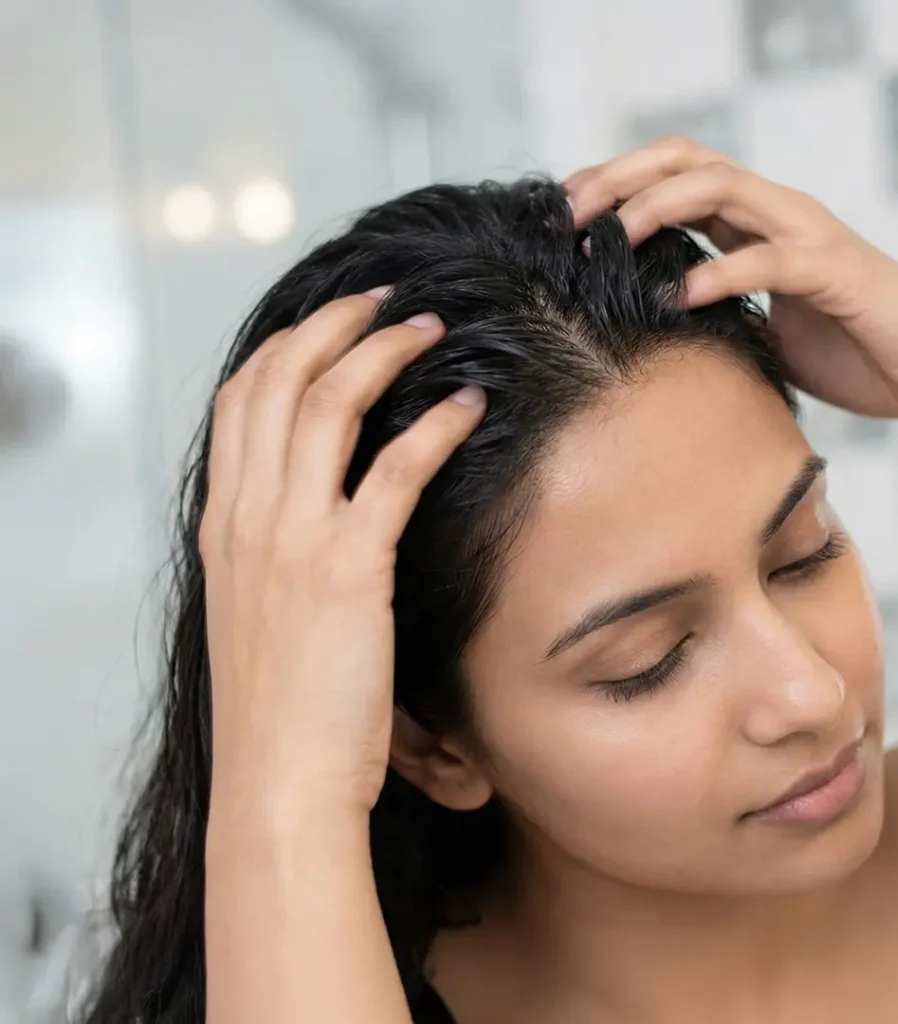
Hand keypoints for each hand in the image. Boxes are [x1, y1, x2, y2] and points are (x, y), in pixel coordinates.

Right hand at [198, 293, 485, 817]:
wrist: (278, 784)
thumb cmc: (278, 710)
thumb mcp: (257, 616)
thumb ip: (273, 555)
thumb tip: (314, 514)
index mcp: (223, 524)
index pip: (240, 400)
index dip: (287, 345)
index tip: (332, 322)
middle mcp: (248, 517)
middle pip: (282, 380)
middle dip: (335, 324)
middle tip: (387, 302)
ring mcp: (292, 539)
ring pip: (330, 404)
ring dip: (385, 352)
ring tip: (431, 329)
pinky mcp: (348, 569)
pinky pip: (395, 470)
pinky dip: (435, 426)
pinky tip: (468, 405)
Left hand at [565, 136, 897, 432]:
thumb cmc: (852, 350)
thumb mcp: (763, 333)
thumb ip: (719, 317)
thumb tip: (656, 333)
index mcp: (755, 226)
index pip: (676, 178)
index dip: (618, 184)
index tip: (567, 214)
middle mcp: (777, 215)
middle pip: (687, 161)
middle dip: (620, 178)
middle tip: (570, 214)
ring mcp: (808, 235)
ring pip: (721, 187)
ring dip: (657, 205)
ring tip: (613, 238)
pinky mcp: (835, 271)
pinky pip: (769, 259)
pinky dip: (720, 273)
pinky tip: (679, 296)